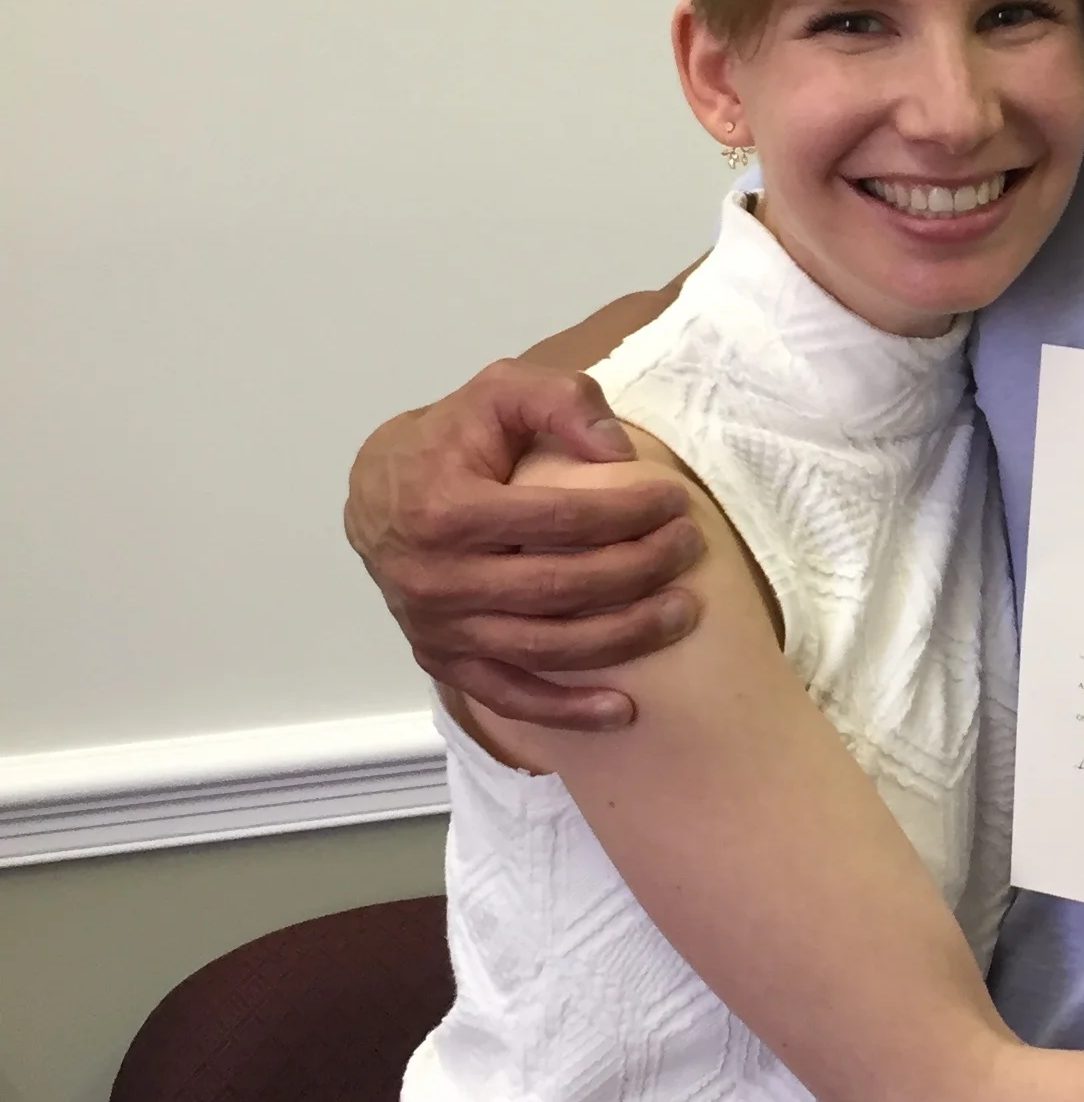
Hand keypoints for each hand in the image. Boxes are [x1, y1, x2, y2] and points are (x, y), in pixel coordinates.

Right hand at [345, 363, 704, 730]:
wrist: (378, 493)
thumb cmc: (450, 439)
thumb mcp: (498, 391)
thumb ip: (560, 401)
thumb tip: (618, 452)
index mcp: (446, 510)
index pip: (557, 520)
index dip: (626, 513)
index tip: (675, 503)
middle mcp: (436, 578)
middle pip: (558, 589)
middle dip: (637, 571)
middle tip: (688, 550)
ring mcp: (438, 628)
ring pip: (544, 648)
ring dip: (622, 638)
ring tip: (680, 614)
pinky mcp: (442, 661)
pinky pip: (509, 695)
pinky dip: (565, 709)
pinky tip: (622, 710)